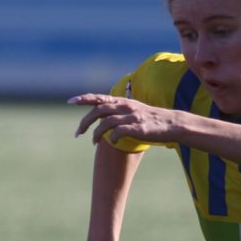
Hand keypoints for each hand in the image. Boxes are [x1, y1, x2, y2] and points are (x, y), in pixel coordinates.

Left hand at [68, 93, 182, 145]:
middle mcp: (125, 106)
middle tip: (78, 133)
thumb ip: (117, 109)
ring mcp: (131, 116)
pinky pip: (118, 132)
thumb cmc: (150, 119)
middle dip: (85, 122)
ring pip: (106, 122)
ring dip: (97, 133)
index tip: (70, 101)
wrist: (171, 123)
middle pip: (99, 111)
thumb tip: (101, 114)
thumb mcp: (132, 109)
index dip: (84, 98)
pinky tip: (113, 143)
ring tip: (94, 142)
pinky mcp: (137, 127)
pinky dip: (112, 138)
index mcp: (122, 101)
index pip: (99, 98)